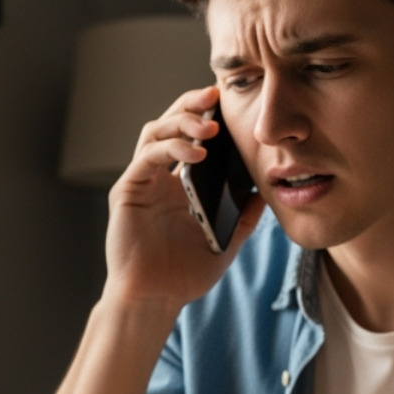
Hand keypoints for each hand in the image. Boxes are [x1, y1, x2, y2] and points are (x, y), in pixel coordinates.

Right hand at [103, 86, 264, 314]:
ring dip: (181, 122)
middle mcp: (157, 177)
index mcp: (179, 184)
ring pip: (155, 133)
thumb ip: (244, 217)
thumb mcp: (225, 242)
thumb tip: (266, 192)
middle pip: (170, 124)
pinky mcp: (127, 192)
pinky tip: (196, 154)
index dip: (205, 115)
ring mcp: (140, 182)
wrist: (155, 299)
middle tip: (216, 94)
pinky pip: (147, 159)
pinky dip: (170, 149)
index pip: (190, 137)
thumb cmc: (183, 275)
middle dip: (192, 105)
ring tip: (209, 126)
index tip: (229, 102)